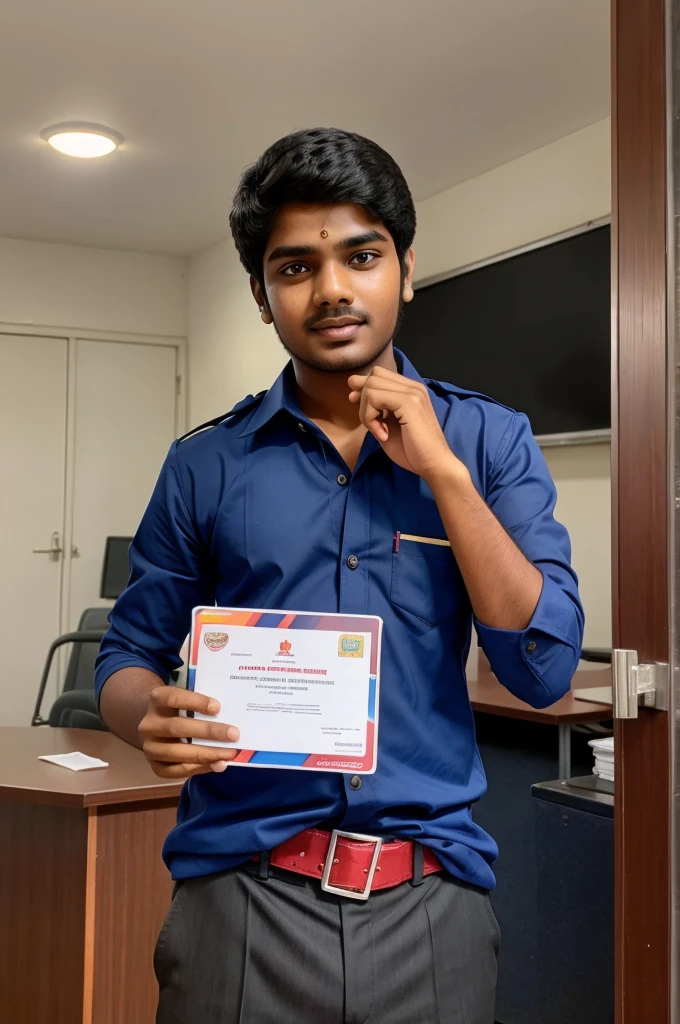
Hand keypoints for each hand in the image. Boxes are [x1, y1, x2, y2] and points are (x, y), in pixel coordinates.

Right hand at [139, 686, 239, 779]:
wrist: (158, 724)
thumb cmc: (181, 708)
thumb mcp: (187, 699)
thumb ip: (202, 706)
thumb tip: (229, 720)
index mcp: (157, 699)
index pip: (173, 698)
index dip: (195, 702)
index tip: (218, 707)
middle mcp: (149, 724)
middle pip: (177, 727)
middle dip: (208, 731)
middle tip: (233, 734)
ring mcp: (149, 746)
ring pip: (176, 752)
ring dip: (206, 754)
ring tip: (228, 754)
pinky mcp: (154, 765)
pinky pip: (176, 770)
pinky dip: (198, 768)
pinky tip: (217, 764)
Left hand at [348, 366, 466, 483]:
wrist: (434, 465)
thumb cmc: (412, 450)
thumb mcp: (388, 425)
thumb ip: (375, 409)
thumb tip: (353, 393)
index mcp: (411, 390)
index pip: (379, 374)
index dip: (364, 388)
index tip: (362, 409)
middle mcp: (413, 386)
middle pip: (374, 376)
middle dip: (364, 400)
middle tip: (372, 423)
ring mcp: (412, 392)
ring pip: (371, 386)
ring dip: (367, 412)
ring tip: (380, 431)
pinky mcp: (409, 402)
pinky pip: (374, 398)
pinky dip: (371, 418)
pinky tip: (383, 434)